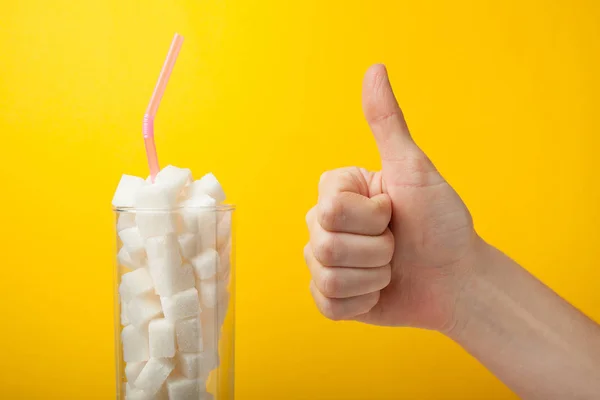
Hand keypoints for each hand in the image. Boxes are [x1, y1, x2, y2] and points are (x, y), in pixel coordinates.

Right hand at [304, 64, 478, 331]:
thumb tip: (374, 68)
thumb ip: (387, 122)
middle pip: (323, 244)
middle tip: (396, 244)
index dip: (372, 216)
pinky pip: (328, 305)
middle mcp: (323, 224)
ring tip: (391, 268)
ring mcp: (324, 262)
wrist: (457, 279)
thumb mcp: (414, 170)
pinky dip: (363, 302)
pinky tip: (380, 291)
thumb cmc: (440, 222)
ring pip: (327, 276)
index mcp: (336, 192)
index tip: (394, 211)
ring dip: (373, 277)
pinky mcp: (330, 297)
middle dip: (375, 250)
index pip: (330, 208)